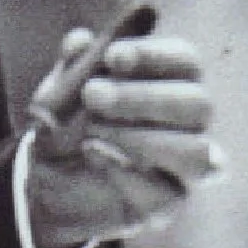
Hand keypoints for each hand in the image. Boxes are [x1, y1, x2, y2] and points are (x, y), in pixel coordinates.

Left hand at [25, 24, 220, 247]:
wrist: (49, 183)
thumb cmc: (68, 128)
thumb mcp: (60, 94)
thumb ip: (72, 67)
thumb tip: (79, 42)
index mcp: (173, 85)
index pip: (187, 63)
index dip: (155, 56)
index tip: (113, 56)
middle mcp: (189, 125)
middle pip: (198, 106)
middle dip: (144, 98)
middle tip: (92, 95)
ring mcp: (183, 169)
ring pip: (195, 153)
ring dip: (141, 139)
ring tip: (91, 132)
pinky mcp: (167, 205)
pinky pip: (165, 195)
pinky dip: (124, 174)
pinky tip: (91, 157)